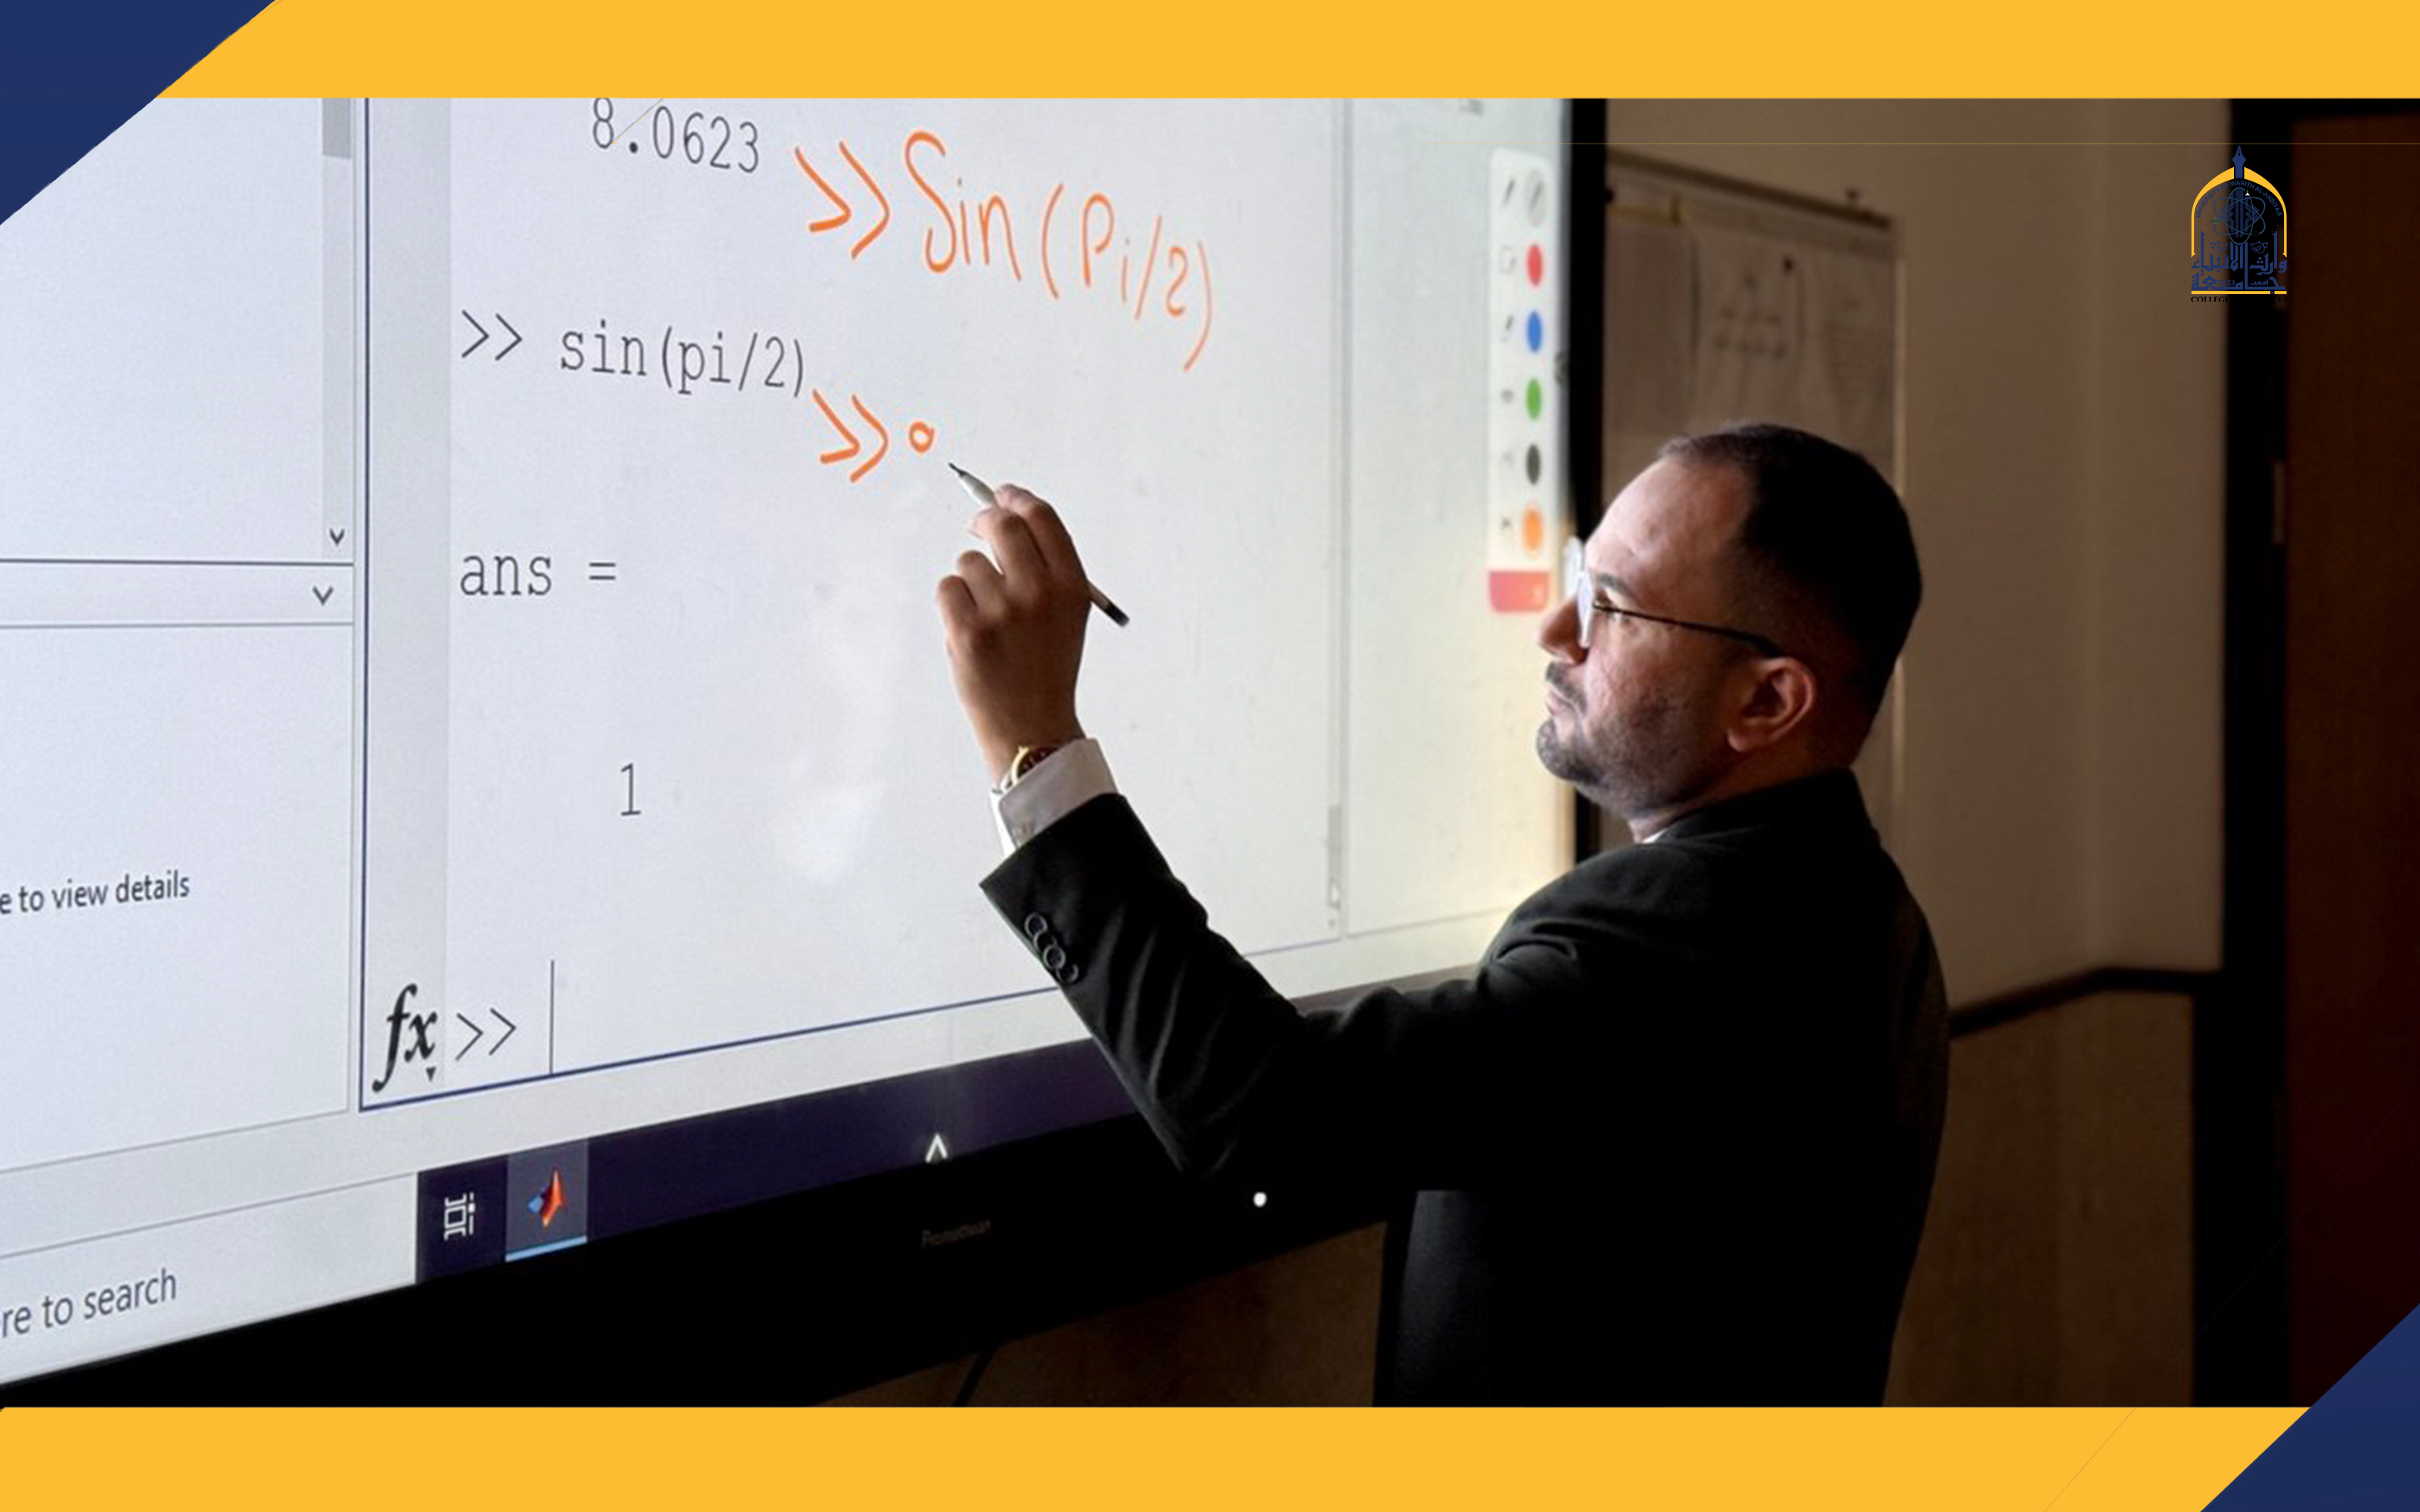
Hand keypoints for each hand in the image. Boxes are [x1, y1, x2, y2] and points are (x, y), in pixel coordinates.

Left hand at [935, 484, 1090, 783]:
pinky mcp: (967, 631)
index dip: (1017, 498)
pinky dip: (953, 604)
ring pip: (969, 562)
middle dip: (984, 520)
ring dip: (970, 580)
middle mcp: (1039, 593)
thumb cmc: (1045, 667)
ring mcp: (1002, 612)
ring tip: (986, 616)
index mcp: (1071, 586)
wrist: (1031, 726)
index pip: (1041, 518)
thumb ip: (1046, 567)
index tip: (1003, 496)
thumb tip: (1008, 514)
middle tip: (978, 528)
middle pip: (1002, 524)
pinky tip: (970, 630)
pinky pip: (947, 588)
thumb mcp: (1068, 615)